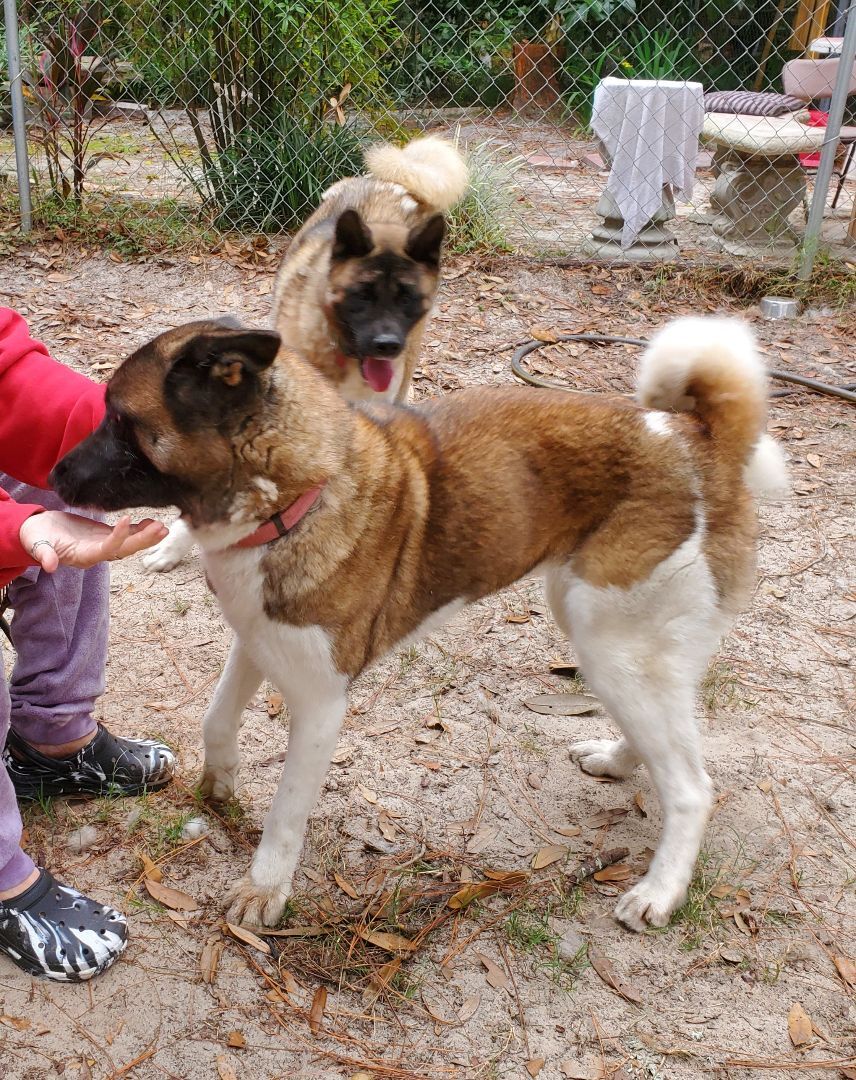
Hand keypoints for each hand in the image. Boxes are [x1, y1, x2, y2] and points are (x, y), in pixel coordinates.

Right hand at [19, 511, 168, 572]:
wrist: (36, 531)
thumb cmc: (34, 537)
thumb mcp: (36, 544)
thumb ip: (43, 554)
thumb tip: (49, 567)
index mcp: (83, 557)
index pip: (106, 549)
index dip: (117, 537)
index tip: (126, 520)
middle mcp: (97, 554)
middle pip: (124, 549)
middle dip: (143, 540)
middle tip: (161, 529)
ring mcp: (102, 545)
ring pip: (129, 543)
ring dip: (146, 536)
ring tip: (163, 528)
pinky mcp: (103, 535)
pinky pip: (125, 534)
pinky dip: (139, 529)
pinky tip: (152, 522)